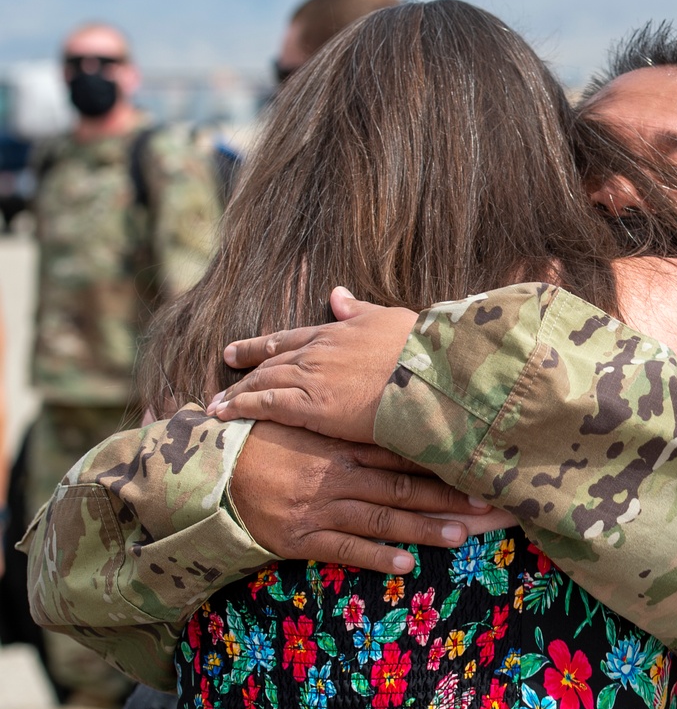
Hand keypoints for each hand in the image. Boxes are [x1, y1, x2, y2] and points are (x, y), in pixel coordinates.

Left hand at [208, 288, 415, 443]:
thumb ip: (358, 309)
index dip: (259, 346)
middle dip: (243, 370)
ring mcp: (310, 378)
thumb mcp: (388, 318)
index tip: (237, 351)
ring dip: (236, 394)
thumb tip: (336, 293)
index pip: (286, 339)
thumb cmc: (418, 349)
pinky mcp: (311, 406)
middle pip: (269, 362)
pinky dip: (241, 408)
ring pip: (262, 383)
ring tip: (216, 405)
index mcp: (334, 332)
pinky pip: (266, 405)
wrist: (428, 375)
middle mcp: (315, 352)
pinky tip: (224, 415)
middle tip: (221, 380)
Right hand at [232, 421, 488, 574]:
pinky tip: (404, 563)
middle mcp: (337, 474)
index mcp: (341, 442)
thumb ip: (347, 417)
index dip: (441, 460)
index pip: (400, 451)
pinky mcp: (300, 537)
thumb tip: (391, 408)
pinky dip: (374, 556)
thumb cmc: (266, 440)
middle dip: (446, 497)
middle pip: (401, 486)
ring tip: (459, 536)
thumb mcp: (306, 417)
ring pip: (380, 519)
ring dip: (421, 528)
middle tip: (487, 505)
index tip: (478, 464)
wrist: (214, 470)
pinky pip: (343, 548)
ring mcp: (319, 506)